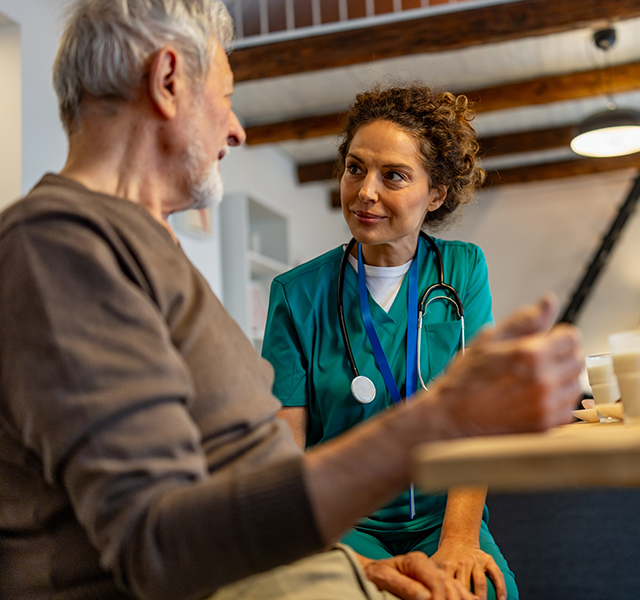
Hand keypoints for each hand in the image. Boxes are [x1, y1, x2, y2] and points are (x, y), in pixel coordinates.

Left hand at [356, 551, 477, 599]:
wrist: (371, 571)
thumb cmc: (374, 574)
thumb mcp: (384, 577)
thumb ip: (404, 586)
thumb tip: (426, 597)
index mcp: (416, 561)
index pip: (437, 580)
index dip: (441, 597)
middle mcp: (428, 564)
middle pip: (449, 584)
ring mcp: (433, 572)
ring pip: (455, 587)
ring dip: (462, 599)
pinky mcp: (435, 581)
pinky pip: (454, 589)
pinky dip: (463, 597)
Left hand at [430, 540, 505, 599]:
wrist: (459, 537)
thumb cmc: (445, 556)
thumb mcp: (434, 562)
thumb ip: (429, 575)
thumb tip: (421, 591)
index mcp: (447, 564)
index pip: (448, 584)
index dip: (449, 594)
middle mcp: (462, 562)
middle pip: (464, 584)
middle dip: (465, 598)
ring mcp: (476, 561)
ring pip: (480, 582)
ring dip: (481, 596)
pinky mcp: (488, 559)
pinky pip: (497, 574)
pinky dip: (501, 588)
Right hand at [431, 293, 582, 436]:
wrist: (453, 416)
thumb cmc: (467, 378)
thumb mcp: (490, 339)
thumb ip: (524, 320)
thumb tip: (549, 302)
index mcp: (531, 354)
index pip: (571, 337)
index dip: (556, 337)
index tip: (542, 343)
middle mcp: (544, 380)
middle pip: (577, 360)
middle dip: (560, 357)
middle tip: (536, 362)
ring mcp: (546, 405)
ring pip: (575, 384)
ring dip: (560, 380)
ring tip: (532, 381)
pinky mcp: (547, 425)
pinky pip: (567, 407)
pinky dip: (556, 402)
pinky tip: (532, 398)